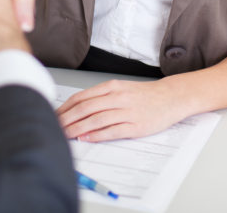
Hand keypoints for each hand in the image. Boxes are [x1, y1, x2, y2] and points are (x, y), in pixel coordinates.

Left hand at [55, 78, 191, 141]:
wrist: (170, 97)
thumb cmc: (143, 95)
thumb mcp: (120, 89)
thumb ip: (100, 98)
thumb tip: (78, 111)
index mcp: (111, 87)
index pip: (81, 97)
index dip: (65, 107)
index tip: (55, 115)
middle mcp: (117, 97)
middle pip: (85, 108)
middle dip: (67, 119)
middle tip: (55, 127)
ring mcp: (127, 111)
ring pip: (96, 119)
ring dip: (78, 128)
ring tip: (65, 135)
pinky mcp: (136, 126)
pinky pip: (112, 131)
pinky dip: (97, 135)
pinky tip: (86, 139)